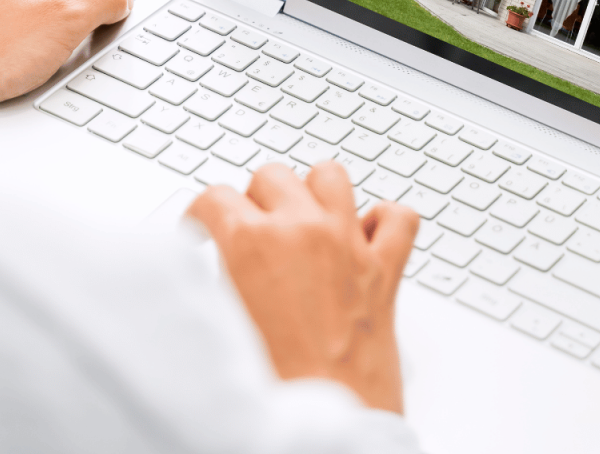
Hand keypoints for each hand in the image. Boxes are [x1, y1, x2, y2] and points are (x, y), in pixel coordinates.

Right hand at [187, 161, 418, 413]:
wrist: (329, 424)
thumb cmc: (275, 386)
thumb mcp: (225, 320)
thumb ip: (224, 276)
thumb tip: (223, 259)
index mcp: (251, 242)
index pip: (214, 195)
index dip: (201, 215)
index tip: (202, 229)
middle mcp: (302, 232)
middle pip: (272, 175)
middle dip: (255, 199)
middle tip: (250, 229)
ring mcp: (348, 244)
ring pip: (330, 175)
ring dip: (313, 192)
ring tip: (303, 217)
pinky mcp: (385, 269)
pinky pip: (398, 216)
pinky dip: (383, 220)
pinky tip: (364, 235)